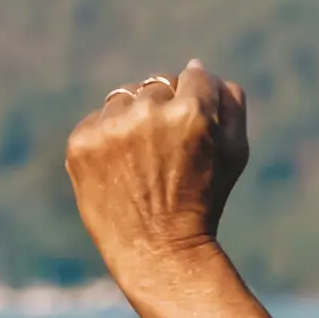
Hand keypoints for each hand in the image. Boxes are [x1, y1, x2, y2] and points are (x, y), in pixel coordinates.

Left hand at [66, 59, 249, 275]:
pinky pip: (99, 119)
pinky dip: (109, 136)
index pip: (195, 76)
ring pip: (125, 97)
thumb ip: (230, 102)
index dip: (199, 101)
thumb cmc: (205, 200)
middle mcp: (148, 113)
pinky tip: (122, 167)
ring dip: (136, 118)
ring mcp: (110, 128)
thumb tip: (199, 68)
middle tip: (169, 151)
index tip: (195, 127)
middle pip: (158, 85)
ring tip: (145, 160)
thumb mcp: (236, 152)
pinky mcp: (81, 143)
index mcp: (192, 112)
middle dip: (166, 109)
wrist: (158, 249)